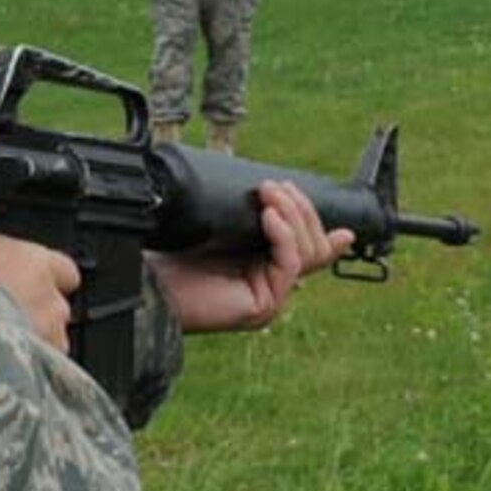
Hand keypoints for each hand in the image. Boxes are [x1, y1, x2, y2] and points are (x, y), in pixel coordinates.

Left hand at [149, 180, 354, 331]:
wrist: (148, 285)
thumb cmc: (174, 256)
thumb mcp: (220, 227)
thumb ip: (249, 216)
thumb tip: (273, 190)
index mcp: (265, 268)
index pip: (310, 250)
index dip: (326, 232)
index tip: (342, 224)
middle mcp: (272, 285)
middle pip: (315, 248)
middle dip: (303, 210)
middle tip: (278, 186)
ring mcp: (270, 297)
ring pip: (307, 253)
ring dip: (293, 215)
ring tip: (270, 192)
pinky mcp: (263, 305)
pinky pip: (290, 264)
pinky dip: (284, 235)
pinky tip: (268, 215)